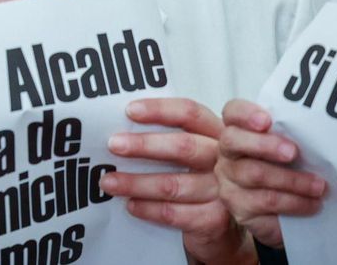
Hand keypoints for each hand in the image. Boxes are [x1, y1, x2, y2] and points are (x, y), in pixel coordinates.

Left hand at [101, 98, 252, 264]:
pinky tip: (131, 205)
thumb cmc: (202, 179)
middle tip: (114, 145)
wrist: (227, 227)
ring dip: (136, 183)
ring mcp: (222, 190)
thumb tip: (123, 130)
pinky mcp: (215, 219)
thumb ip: (168, 137)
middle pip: (184, 146)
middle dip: (144, 145)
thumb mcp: (193, 153)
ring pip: (173, 184)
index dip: (160, 110)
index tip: (130, 110)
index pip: (190, 113)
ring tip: (110, 182)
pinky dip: (149, 209)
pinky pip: (175, 213)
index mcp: (215, 132)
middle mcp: (223, 159)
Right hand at [215, 99, 326, 249]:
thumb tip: (315, 131)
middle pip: (235, 143)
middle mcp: (227, 156)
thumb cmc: (282, 168)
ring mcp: (229, 184)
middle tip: (294, 153)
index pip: (233, 113)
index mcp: (237, 131)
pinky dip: (293, 205)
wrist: (273, 206)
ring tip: (318, 186)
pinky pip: (266, 207)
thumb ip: (289, 135)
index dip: (246, 114)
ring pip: (256, 176)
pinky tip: (311, 204)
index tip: (267, 121)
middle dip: (266, 146)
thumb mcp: (285, 147)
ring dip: (292, 181)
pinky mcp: (240, 211)